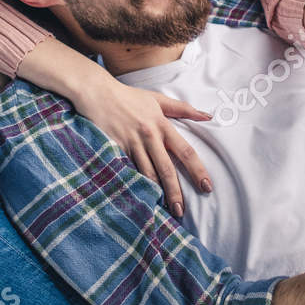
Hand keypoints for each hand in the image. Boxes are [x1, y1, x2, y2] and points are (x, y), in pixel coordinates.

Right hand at [83, 74, 213, 217]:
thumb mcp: (157, 99)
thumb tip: (207, 116)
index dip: (197, 170)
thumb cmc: (128, 97)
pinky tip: (139, 200)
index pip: (185, 151)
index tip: (206, 186)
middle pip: (166, 169)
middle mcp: (148, 136)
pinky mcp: (115, 149)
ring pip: (146, 174)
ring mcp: (131, 144)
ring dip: (156, 193)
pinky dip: (134, 185)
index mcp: (162, 125)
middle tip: (181, 212)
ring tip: (163, 210)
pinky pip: (126, 171)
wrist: (97, 92)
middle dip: (175, 192)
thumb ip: (183, 109)